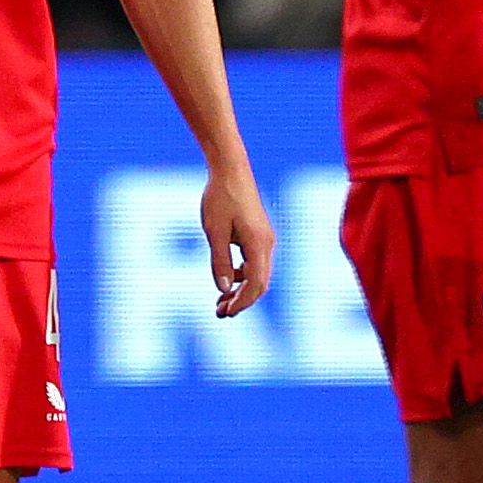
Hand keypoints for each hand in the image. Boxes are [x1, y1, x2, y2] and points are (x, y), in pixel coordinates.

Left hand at [202, 165, 275, 317]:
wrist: (230, 168)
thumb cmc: (220, 197)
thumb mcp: (214, 232)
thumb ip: (219, 262)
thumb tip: (223, 289)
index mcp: (259, 245)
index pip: (256, 284)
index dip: (242, 302)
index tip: (226, 313)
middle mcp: (267, 244)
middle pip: (260, 282)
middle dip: (242, 300)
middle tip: (221, 313)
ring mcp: (265, 238)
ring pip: (258, 273)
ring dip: (241, 288)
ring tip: (221, 301)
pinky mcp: (259, 233)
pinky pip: (255, 262)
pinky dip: (243, 274)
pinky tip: (227, 277)